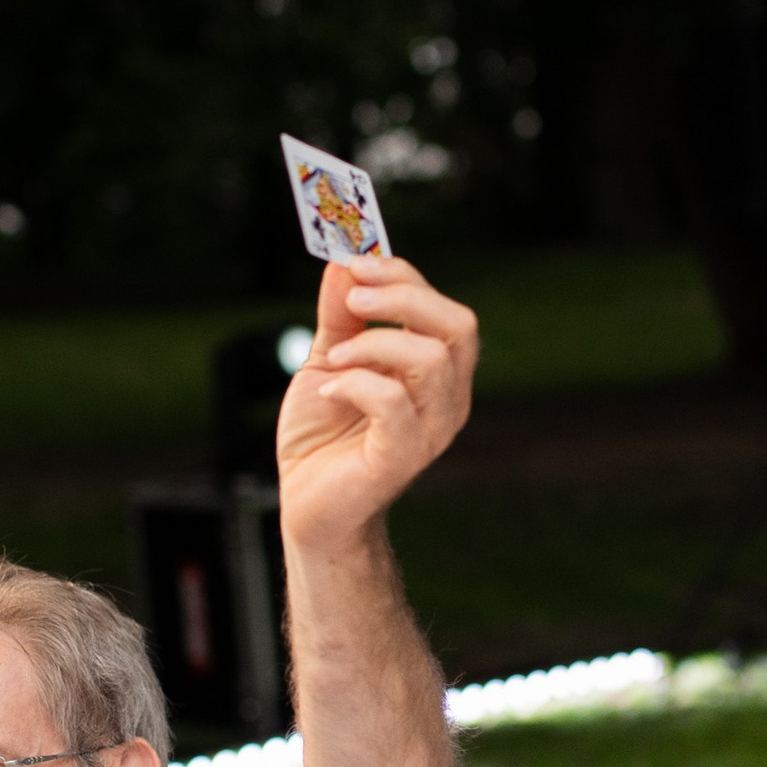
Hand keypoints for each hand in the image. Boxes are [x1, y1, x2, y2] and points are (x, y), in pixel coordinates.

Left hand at [275, 254, 476, 554]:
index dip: (403, 277)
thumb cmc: (324, 435)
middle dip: (402, 299)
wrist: (308, 504)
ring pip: (431, 359)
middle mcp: (447, 399)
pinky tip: (329, 393)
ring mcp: (430, 430)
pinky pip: (393, 402)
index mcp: (437, 373)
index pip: (444, 309)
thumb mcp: (327, 360)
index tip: (354, 264)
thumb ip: (339, 316)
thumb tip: (344, 263)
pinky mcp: (402, 457)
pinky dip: (354, 384)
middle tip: (353, 302)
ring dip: (373, 344)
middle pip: (458, 326)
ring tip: (334, 359)